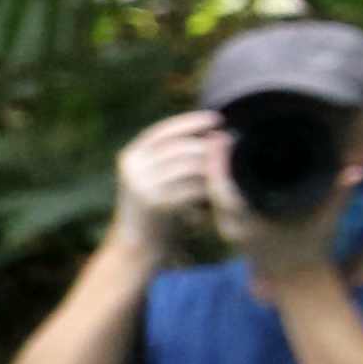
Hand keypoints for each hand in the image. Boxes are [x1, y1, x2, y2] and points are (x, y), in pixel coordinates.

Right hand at [106, 112, 226, 260]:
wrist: (136, 245)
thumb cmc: (153, 208)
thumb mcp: (154, 176)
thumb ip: (171, 156)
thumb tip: (208, 133)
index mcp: (131, 155)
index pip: (164, 131)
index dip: (190, 122)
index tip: (217, 118)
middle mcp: (133, 167)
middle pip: (180, 147)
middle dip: (209, 145)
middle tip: (231, 143)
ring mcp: (142, 184)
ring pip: (190, 166)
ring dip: (213, 166)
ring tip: (228, 167)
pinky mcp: (155, 202)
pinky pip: (193, 187)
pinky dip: (209, 187)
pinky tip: (219, 189)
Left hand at [226, 138, 362, 288]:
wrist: (298, 279)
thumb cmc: (313, 249)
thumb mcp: (327, 220)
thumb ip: (341, 193)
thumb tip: (358, 170)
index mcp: (252, 223)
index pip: (224, 189)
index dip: (219, 162)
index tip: (222, 137)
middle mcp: (235, 227)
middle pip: (212, 188)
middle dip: (213, 160)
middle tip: (217, 133)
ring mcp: (230, 228)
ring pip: (212, 195)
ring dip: (214, 170)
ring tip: (219, 144)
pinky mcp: (231, 227)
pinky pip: (218, 201)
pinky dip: (220, 182)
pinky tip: (224, 165)